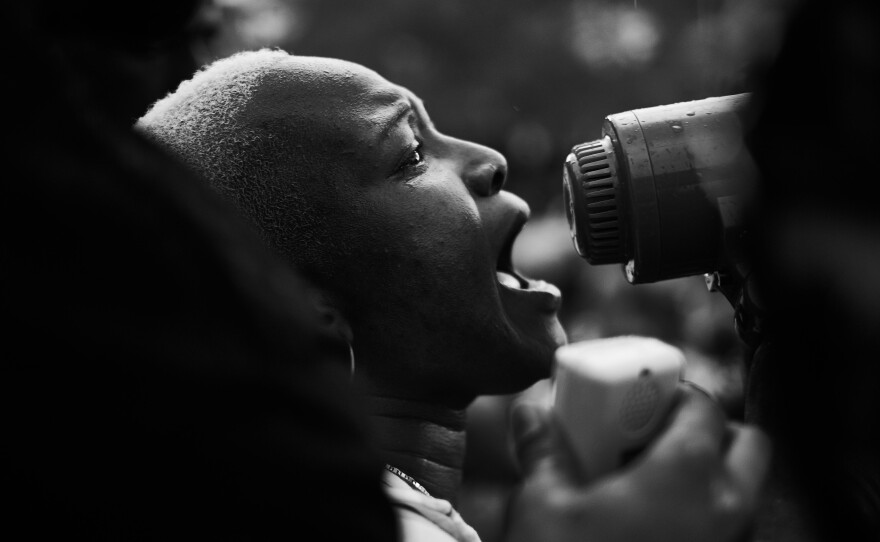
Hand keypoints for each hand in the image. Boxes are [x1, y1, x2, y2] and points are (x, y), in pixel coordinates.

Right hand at [501, 383, 771, 541]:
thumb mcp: (545, 504)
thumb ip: (543, 448)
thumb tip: (530, 409)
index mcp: (688, 474)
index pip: (701, 404)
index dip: (671, 392)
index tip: (640, 397)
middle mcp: (726, 509)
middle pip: (746, 444)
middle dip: (708, 429)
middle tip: (655, 436)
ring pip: (743, 490)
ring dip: (709, 473)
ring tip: (649, 482)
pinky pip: (729, 530)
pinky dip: (703, 514)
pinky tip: (651, 525)